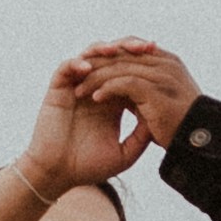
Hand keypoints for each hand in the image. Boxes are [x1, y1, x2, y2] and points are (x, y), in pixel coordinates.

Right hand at [19, 58, 151, 194]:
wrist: (58, 174)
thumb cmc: (88, 166)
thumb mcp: (125, 154)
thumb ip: (143, 136)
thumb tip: (161, 116)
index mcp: (114, 100)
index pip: (131, 71)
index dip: (145, 62)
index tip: (162, 58)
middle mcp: (96, 88)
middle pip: (114, 57)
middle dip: (130, 48)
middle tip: (146, 47)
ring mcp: (77, 86)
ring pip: (91, 56)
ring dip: (104, 49)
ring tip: (117, 50)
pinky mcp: (58, 89)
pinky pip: (66, 68)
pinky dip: (77, 63)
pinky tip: (89, 68)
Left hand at [78, 38, 200, 149]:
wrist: (198, 144)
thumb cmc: (180, 126)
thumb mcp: (162, 101)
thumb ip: (146, 89)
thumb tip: (124, 89)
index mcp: (168, 62)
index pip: (132, 49)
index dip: (109, 57)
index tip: (89, 69)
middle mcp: (166, 63)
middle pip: (123, 55)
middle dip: (97, 65)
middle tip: (77, 77)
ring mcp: (162, 75)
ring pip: (120, 67)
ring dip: (97, 78)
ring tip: (80, 91)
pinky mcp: (155, 90)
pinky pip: (124, 83)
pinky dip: (107, 89)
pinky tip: (95, 98)